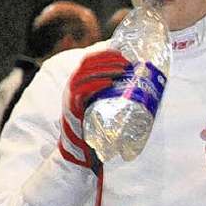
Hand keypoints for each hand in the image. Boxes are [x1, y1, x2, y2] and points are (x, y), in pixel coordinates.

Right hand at [58, 49, 128, 170]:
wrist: (78, 150)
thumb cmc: (93, 129)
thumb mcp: (100, 107)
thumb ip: (109, 97)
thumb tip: (134, 88)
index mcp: (77, 84)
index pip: (88, 61)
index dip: (103, 54)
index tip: (120, 54)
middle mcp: (71, 88)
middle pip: (87, 65)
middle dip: (108, 60)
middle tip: (125, 63)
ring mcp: (70, 98)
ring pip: (85, 76)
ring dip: (104, 70)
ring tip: (121, 71)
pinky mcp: (72, 109)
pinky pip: (82, 92)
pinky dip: (96, 85)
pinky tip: (109, 83)